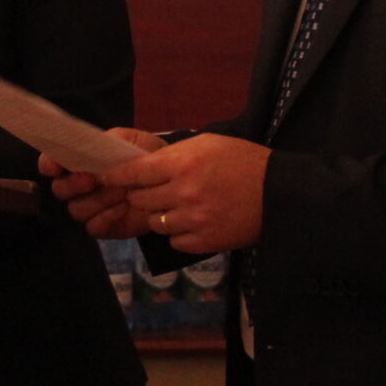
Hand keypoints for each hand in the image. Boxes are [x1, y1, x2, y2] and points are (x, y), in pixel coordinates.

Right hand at [41, 128, 165, 237]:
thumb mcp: (128, 140)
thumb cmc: (145, 156)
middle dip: (74, 184)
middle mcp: (80, 187)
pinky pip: (93, 227)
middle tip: (92, 179)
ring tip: (121, 190)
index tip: (54, 166)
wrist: (169, 180)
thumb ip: (106, 140)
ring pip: (77, 210)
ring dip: (98, 200)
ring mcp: (91, 208)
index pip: (52, 164)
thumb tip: (86, 147)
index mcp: (80, 162)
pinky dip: (107, 217)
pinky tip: (124, 207)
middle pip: (60, 191)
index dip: (49, 165)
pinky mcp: (105, 227)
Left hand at [101, 133, 269, 254]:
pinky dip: (179, 234)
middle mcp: (182, 192)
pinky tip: (196, 222)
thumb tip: (142, 165)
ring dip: (161, 216)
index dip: (116, 176)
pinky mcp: (203, 242)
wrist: (279, 193)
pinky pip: (174, 241)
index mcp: (182, 163)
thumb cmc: (243, 161)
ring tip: (180, 207)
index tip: (106, 178)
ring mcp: (192, 220)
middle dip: (142, 196)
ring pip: (155, 223)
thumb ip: (173, 154)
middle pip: (139, 200)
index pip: (134, 173)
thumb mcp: (208, 144)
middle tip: (156, 192)